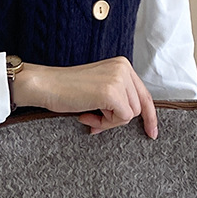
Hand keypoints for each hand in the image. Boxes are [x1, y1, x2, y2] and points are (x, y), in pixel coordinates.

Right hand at [11, 56, 157, 138]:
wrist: (45, 85)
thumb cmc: (65, 90)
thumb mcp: (98, 87)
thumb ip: (117, 96)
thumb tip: (131, 117)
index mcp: (122, 65)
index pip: (143, 94)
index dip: (149, 116)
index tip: (151, 132)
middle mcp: (123, 68)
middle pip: (137, 107)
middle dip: (116, 119)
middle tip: (94, 120)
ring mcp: (119, 79)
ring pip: (130, 114)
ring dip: (108, 121)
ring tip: (88, 115)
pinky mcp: (111, 92)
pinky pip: (121, 118)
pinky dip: (104, 124)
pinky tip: (86, 116)